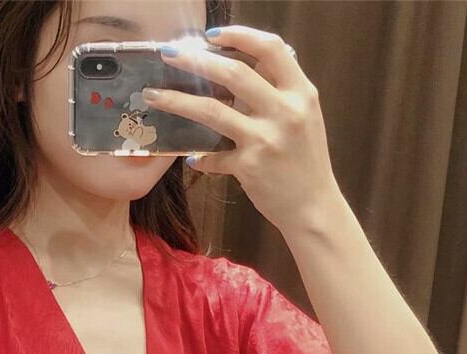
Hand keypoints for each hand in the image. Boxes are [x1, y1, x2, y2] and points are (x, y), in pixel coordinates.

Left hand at [145, 25, 340, 231]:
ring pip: (213, 110)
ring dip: (178, 100)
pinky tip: (192, 158)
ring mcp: (265, 139)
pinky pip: (213, 156)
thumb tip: (248, 68)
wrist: (313, 207)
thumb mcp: (304, 117)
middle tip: (170, 54)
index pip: (270, 49)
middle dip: (197, 60)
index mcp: (301, 92)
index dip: (239, 35)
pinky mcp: (249, 167)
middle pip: (234, 73)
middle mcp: (285, 111)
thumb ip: (280, 93)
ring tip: (153, 95)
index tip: (212, 34)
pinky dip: (200, 157)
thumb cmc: (305, 162)